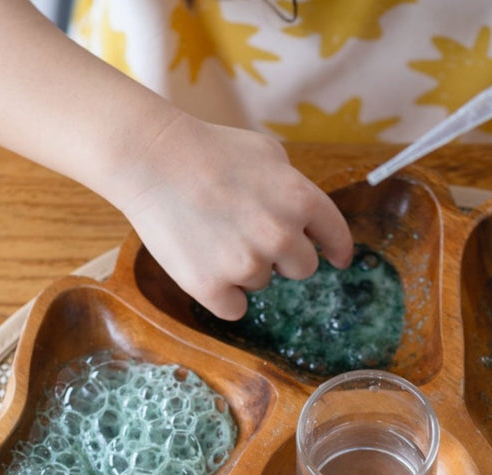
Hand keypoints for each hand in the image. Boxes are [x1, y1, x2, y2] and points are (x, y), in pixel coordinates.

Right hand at [113, 112, 353, 319]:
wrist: (152, 159)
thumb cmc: (209, 150)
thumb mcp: (267, 153)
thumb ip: (293, 187)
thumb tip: (305, 218)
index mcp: (300, 200)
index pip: (336, 237)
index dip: (338, 251)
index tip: (339, 261)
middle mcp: (282, 236)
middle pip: (303, 269)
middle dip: (283, 256)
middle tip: (249, 233)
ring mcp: (248, 264)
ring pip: (262, 284)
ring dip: (244, 268)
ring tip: (213, 234)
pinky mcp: (214, 288)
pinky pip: (234, 308)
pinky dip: (222, 294)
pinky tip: (203, 263)